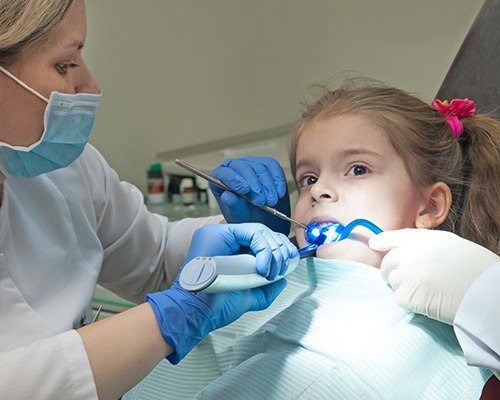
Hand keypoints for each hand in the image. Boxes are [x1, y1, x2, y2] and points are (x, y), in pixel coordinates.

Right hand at [146, 223, 297, 362]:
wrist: (198, 314)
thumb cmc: (217, 307)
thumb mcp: (249, 296)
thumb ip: (266, 288)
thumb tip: (283, 280)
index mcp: (231, 249)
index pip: (260, 239)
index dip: (278, 248)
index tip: (289, 264)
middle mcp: (225, 238)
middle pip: (262, 232)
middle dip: (280, 249)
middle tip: (282, 268)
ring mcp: (220, 233)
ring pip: (259, 231)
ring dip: (273, 251)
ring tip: (271, 272)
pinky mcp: (218, 234)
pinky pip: (251, 233)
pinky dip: (264, 250)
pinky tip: (262, 268)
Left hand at [209, 157, 290, 234]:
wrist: (264, 218)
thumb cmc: (247, 217)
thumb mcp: (239, 217)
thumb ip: (234, 206)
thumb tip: (227, 196)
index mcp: (220, 179)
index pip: (223, 174)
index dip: (233, 180)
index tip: (244, 190)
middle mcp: (234, 168)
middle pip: (243, 167)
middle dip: (254, 184)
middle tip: (261, 201)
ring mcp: (251, 164)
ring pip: (259, 167)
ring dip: (267, 185)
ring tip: (271, 201)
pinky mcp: (267, 164)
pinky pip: (272, 166)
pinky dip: (277, 180)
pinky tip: (279, 192)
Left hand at [369, 229, 499, 323]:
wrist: (487, 294)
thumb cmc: (476, 271)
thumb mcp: (451, 246)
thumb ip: (427, 246)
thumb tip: (406, 253)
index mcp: (425, 240)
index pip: (396, 237)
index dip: (383, 241)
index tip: (374, 244)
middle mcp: (412, 254)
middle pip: (388, 261)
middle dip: (389, 269)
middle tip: (398, 277)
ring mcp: (408, 274)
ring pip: (393, 280)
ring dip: (402, 285)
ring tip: (425, 290)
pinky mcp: (407, 295)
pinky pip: (399, 297)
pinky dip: (409, 301)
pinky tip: (427, 301)